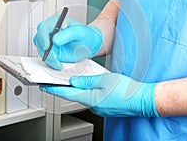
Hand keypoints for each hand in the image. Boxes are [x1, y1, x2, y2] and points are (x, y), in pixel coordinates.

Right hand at [33, 15, 102, 69]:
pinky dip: (50, 62)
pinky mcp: (51, 50)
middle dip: (45, 51)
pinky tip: (58, 64)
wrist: (90, 44)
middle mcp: (51, 31)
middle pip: (39, 39)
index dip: (43, 37)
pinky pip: (45, 56)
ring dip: (48, 58)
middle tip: (54, 59)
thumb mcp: (81, 32)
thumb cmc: (86, 35)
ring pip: (41, 49)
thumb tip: (55, 39)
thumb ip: (69, 34)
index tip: (47, 46)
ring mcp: (50, 41)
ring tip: (58, 63)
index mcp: (57, 22)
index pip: (44, 27)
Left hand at [40, 73, 158, 117]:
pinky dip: (90, 92)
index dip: (53, 90)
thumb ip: (86, 80)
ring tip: (79, 79)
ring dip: (80, 89)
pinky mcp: (106, 108)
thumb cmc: (126, 90)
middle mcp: (93, 106)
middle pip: (75, 95)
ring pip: (85, 96)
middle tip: (61, 79)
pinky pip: (93, 98)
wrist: (143, 100)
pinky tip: (94, 85)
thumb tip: (74, 81)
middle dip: (67, 87)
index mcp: (90, 98)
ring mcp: (100, 108)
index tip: (44, 86)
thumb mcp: (104, 79)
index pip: (66, 94)